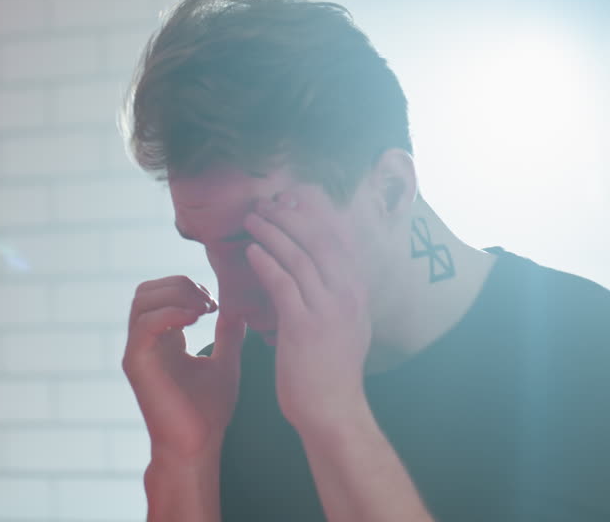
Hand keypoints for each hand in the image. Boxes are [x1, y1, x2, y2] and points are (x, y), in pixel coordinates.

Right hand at [122, 275, 245, 462]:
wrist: (198, 446)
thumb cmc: (209, 412)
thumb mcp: (225, 364)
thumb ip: (228, 335)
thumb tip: (238, 309)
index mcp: (163, 339)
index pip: (160, 293)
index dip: (187, 286)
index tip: (216, 302)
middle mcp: (145, 342)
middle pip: (146, 290)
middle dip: (180, 285)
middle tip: (210, 301)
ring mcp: (138, 351)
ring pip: (142, 300)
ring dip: (176, 294)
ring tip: (205, 308)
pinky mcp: (136, 363)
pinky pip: (145, 323)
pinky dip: (170, 312)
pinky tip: (197, 318)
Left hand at [243, 187, 372, 431]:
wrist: (332, 409)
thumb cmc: (332, 370)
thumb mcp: (347, 324)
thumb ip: (337, 294)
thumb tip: (322, 269)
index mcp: (357, 291)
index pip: (337, 238)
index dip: (312, 214)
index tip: (291, 200)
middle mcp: (348, 294)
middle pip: (318, 239)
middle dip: (290, 216)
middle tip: (266, 203)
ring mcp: (328, 308)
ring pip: (298, 256)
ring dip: (272, 232)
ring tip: (253, 220)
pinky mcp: (304, 325)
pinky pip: (282, 282)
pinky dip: (266, 262)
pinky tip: (251, 251)